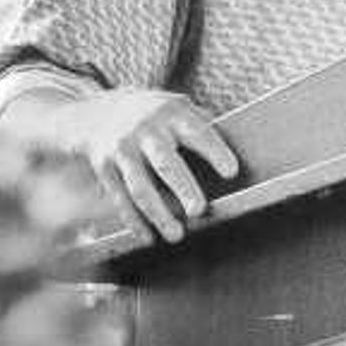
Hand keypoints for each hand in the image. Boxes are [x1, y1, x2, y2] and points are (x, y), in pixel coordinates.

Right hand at [37, 85, 239, 246]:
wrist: (100, 113)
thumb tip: (244, 151)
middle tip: (199, 209)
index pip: (197, 132)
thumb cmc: (155, 117)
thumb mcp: (176, 108)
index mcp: (171, 113)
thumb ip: (202, 126)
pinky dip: (134, 220)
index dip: (214, 151)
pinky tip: (148, 236)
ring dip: (159, 213)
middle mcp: (145, 129)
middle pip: (165, 162)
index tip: (231, 171)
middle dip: (182, 186)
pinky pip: (120, 197)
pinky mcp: (105, 166)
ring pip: (140, 186)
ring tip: (176, 235)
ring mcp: (122, 148)